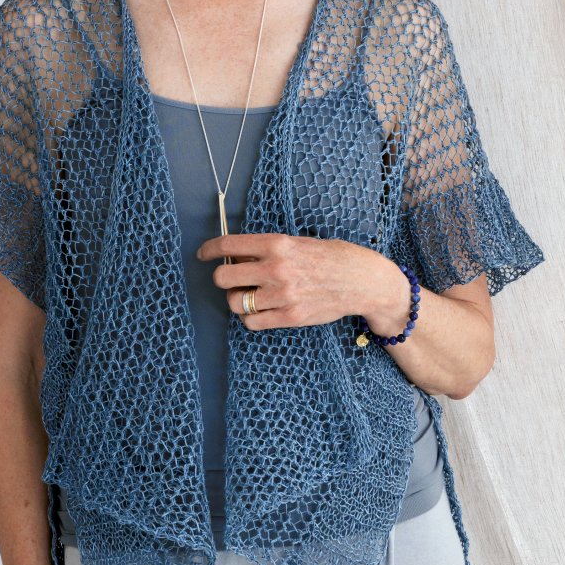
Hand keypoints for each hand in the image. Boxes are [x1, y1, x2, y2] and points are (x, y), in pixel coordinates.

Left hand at [195, 232, 406, 330]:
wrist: (362, 281)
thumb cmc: (330, 257)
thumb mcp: (298, 242)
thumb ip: (268, 249)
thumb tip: (237, 255)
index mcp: (277, 244)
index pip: (228, 245)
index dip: (209, 250)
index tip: (203, 254)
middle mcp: (276, 269)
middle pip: (223, 277)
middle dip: (222, 277)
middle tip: (230, 278)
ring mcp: (282, 295)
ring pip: (234, 303)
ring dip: (236, 299)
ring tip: (248, 294)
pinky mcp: (290, 317)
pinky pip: (252, 322)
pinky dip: (249, 317)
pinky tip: (259, 309)